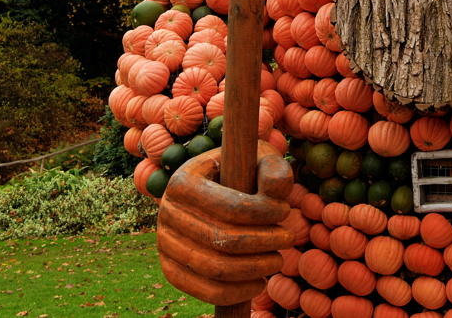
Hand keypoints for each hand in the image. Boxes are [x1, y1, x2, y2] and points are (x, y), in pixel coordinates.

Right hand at [156, 141, 294, 305]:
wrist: (210, 190)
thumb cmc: (242, 173)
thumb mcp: (259, 160)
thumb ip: (273, 170)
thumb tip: (275, 192)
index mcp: (183, 181)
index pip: (231, 206)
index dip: (265, 213)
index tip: (285, 210)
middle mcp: (166, 212)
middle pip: (224, 240)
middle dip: (264, 242)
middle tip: (288, 238)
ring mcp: (164, 244)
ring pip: (216, 269)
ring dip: (255, 268)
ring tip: (277, 260)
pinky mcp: (170, 269)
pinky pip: (205, 291)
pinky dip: (237, 292)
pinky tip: (259, 282)